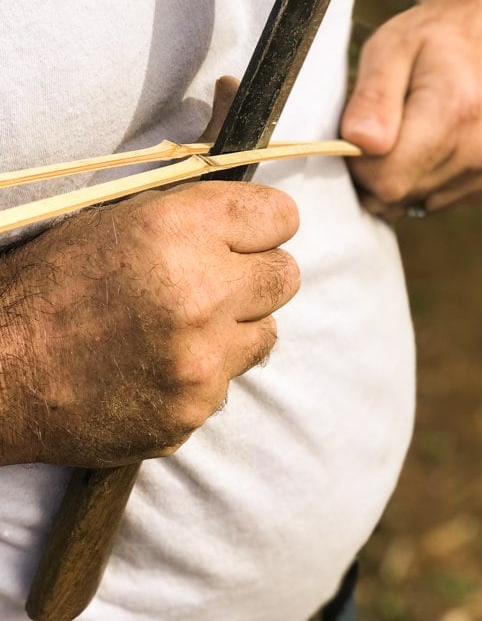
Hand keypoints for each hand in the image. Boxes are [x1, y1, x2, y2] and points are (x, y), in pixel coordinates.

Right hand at [0, 180, 298, 466]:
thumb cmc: (49, 286)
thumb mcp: (115, 221)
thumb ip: (193, 217)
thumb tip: (252, 222)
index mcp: (179, 229)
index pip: (280, 216)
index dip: (264, 225)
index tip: (250, 236)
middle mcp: (201, 292)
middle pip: (285, 276)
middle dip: (256, 276)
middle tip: (217, 283)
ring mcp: (201, 359)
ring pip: (266, 333)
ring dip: (235, 328)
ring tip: (182, 329)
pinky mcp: (193, 410)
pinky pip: (228, 382)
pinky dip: (205, 373)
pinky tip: (158, 367)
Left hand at [341, 0, 481, 215]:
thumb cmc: (428, 38)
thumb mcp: (388, 49)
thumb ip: (372, 98)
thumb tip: (359, 142)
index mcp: (454, 114)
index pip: (384, 178)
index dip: (358, 161)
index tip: (360, 128)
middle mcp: (479, 152)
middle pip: (395, 196)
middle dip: (372, 170)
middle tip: (381, 126)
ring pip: (409, 204)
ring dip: (395, 176)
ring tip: (409, 130)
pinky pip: (431, 203)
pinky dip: (418, 182)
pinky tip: (428, 144)